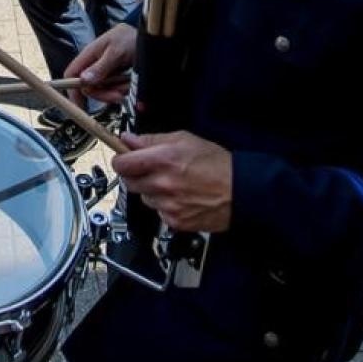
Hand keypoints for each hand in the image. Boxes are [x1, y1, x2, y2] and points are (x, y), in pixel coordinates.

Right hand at [63, 23, 135, 104]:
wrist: (149, 36)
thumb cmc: (131, 38)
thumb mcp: (116, 51)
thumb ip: (101, 66)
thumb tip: (83, 80)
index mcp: (89, 55)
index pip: (71, 74)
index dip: (72, 90)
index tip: (80, 106)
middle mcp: (94, 65)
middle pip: (89, 88)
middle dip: (104, 94)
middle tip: (118, 95)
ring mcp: (104, 72)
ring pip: (103, 90)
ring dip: (116, 91)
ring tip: (128, 84)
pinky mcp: (114, 77)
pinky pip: (115, 89)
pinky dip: (123, 89)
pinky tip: (131, 82)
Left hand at [111, 131, 233, 232]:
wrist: (241, 191)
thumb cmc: (218, 164)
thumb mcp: (185, 139)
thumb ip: (152, 140)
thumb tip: (129, 139)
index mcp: (163, 160)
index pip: (121, 163)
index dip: (121, 158)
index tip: (124, 157)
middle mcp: (162, 184)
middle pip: (129, 182)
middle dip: (136, 174)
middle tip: (152, 169)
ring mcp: (167, 205)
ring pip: (144, 197)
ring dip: (152, 190)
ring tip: (173, 184)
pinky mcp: (174, 221)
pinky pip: (158, 212)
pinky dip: (165, 205)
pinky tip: (180, 198)